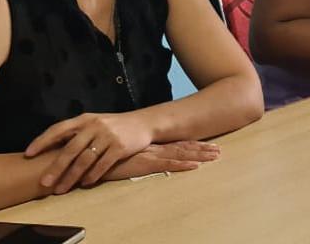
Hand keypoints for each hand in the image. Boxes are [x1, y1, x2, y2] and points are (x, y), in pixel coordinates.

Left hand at [25, 112, 154, 193]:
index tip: (29, 154)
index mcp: (85, 119)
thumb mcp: (95, 123)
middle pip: (70, 149)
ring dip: (71, 177)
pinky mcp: (120, 147)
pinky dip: (92, 176)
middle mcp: (95, 126)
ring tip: (61, 189)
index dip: (42, 141)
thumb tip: (50, 150)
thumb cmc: (114, 126)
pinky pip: (102, 164)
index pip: (58, 129)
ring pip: (85, 160)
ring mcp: (108, 136)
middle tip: (44, 183)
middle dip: (55, 168)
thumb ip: (76, 133)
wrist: (144, 123)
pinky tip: (85, 184)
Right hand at [101, 141, 220, 182]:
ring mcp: (150, 155)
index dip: (193, 144)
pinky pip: (167, 165)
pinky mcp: (144, 164)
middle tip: (219, 150)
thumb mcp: (124, 153)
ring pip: (180, 154)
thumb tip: (143, 155)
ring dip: (199, 155)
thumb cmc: (105, 156)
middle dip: (202, 149)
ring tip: (215, 156)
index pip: (176, 144)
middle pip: (183, 147)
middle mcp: (153, 148)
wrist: (90, 155)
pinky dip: (182, 164)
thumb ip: (134, 153)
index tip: (209, 144)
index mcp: (150, 145)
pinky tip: (195, 166)